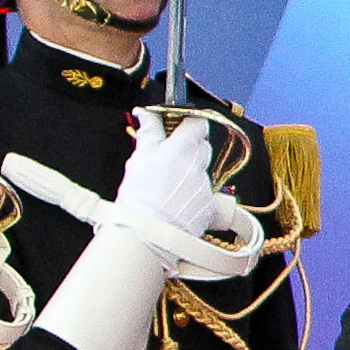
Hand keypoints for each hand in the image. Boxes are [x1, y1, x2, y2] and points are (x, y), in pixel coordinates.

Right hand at [117, 111, 227, 231]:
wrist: (146, 235)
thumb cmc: (138, 199)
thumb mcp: (138, 160)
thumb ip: (148, 133)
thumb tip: (147, 113)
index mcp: (181, 149)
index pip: (197, 123)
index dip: (188, 124)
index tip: (178, 129)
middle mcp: (198, 165)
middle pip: (203, 146)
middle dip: (189, 149)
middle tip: (170, 158)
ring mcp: (206, 186)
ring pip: (205, 170)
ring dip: (192, 173)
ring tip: (171, 187)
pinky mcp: (211, 206)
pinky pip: (209, 193)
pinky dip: (197, 195)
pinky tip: (180, 203)